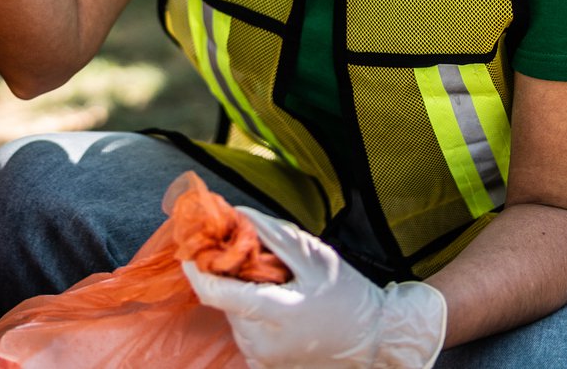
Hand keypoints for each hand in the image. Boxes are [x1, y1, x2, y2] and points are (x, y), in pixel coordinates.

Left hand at [181, 209, 447, 368]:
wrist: (375, 338)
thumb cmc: (348, 296)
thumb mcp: (313, 256)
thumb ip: (271, 235)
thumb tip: (236, 213)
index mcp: (273, 313)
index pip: (215, 292)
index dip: (196, 267)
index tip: (191, 246)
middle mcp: (261, 342)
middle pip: (225, 300)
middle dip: (232, 275)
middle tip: (255, 259)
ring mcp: (262, 357)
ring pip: (234, 315)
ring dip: (244, 295)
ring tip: (278, 284)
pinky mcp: (265, 364)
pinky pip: (246, 331)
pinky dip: (253, 314)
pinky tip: (278, 304)